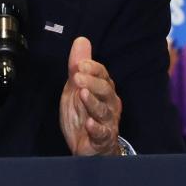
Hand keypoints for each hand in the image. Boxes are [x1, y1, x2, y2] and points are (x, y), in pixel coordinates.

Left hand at [59, 37, 121, 155]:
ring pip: (103, 110)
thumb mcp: (76, 88)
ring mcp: (108, 122)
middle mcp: (110, 104)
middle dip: (92, 82)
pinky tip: (89, 123)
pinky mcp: (103, 139)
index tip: (80, 64)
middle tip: (77, 76)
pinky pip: (102, 133)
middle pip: (105, 90)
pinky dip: (96, 128)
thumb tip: (81, 40)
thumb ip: (78, 66)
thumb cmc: (84, 114)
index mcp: (104, 89)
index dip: (93, 68)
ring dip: (92, 102)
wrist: (88, 146)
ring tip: (82, 94)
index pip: (103, 75)